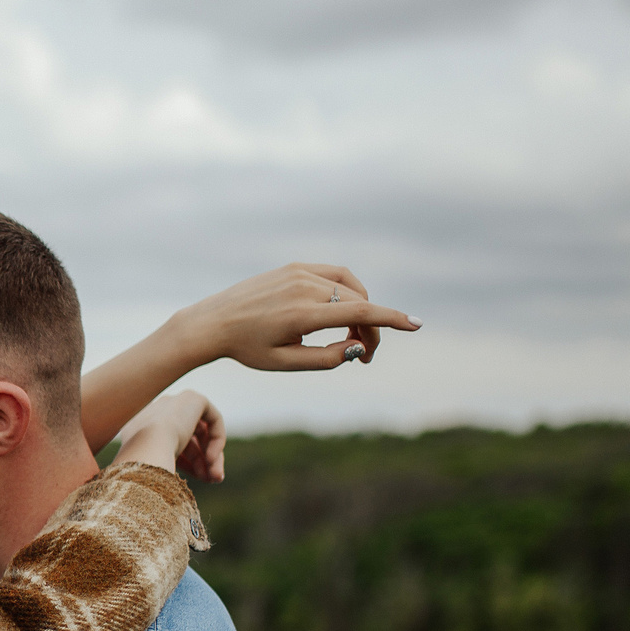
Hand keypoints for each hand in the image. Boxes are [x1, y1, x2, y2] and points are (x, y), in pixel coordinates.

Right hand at [114, 390, 225, 481]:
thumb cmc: (145, 469)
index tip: (196, 480)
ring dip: (212, 456)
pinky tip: (212, 458)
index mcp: (138, 428)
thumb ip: (166, 470)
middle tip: (213, 480)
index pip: (169, 443)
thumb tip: (179, 486)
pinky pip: (213, 419)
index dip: (186, 462)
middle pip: (188, 437)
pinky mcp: (192, 398)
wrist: (146, 449)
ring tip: (215, 477)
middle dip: (202, 461)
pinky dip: (217, 440)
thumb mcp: (152, 472)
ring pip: (202, 431)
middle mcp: (154, 412)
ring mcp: (173, 402)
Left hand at [172, 263, 416, 370]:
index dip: (392, 319)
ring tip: (351, 334)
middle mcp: (304, 287)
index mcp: (302, 314)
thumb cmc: (247, 349)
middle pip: (358, 304)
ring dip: (360, 310)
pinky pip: (335, 276)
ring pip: (350, 288)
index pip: (360, 311)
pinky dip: (347, 291)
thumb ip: (326, 358)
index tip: (416, 325)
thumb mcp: (285, 363)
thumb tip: (358, 345)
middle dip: (370, 329)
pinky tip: (340, 312)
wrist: (212, 322)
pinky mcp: (294, 266)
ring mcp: (299, 273)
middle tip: (364, 355)